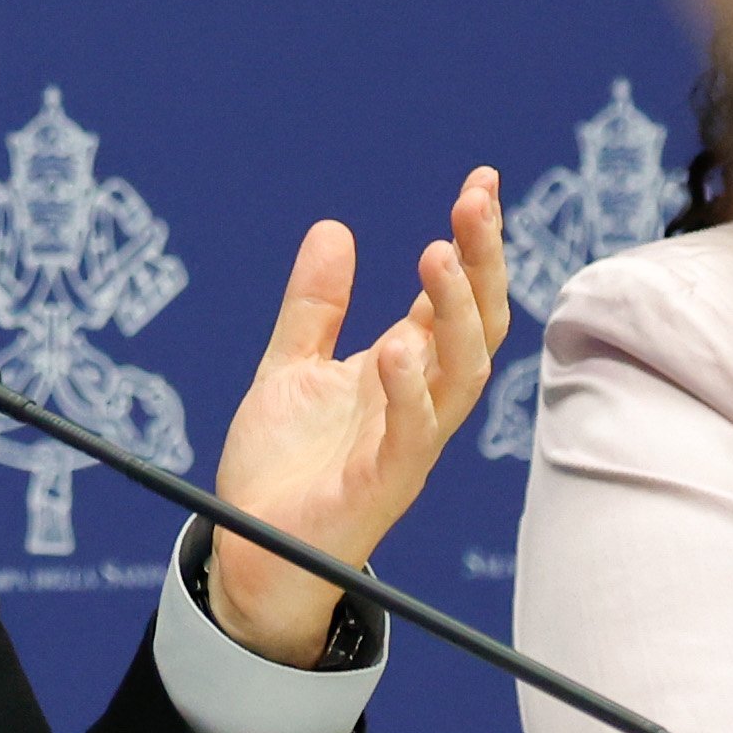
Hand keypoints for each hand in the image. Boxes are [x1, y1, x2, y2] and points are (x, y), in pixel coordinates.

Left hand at [207, 169, 510, 664]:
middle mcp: (419, 403)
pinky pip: (411, 436)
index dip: (471, 243)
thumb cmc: (282, 468)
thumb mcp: (291, 368)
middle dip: (482, 262)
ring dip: (454, 315)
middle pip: (476, 325)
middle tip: (475, 202)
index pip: (455, 298)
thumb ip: (314, 307)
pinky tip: (397, 347)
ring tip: (436, 255)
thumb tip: (332, 228)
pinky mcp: (382, 486)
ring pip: (460, 375)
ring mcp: (407, 445)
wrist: (250, 550)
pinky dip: (409, 391)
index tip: (480, 183)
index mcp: (404, 371)